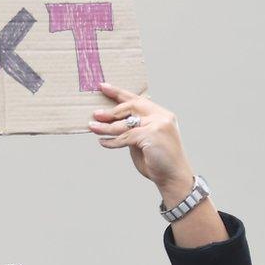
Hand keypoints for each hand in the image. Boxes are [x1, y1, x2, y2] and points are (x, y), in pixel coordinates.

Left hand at [88, 82, 194, 197]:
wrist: (173, 177)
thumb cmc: (156, 160)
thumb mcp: (142, 140)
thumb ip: (133, 129)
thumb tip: (110, 121)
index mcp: (161, 114)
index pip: (138, 99)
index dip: (119, 92)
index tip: (102, 86)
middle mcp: (162, 116)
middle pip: (131, 107)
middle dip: (111, 111)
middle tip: (95, 114)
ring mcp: (158, 125)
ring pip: (125, 123)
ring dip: (106, 126)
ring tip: (92, 127)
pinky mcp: (152, 135)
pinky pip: (126, 136)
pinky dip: (112, 141)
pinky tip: (103, 142)